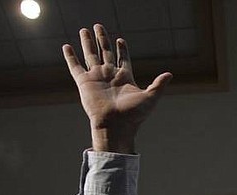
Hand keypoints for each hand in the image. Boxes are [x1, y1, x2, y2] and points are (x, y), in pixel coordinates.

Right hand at [62, 24, 171, 152]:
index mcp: (124, 77)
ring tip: (84, 30)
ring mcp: (96, 78)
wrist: (116, 126)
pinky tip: (66, 46)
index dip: (122, 49)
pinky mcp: (84, 83)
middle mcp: (109, 76)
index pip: (123, 59)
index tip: (120, 40)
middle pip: (105, 52)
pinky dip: (70, 56)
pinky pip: (75, 67)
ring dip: (87, 42)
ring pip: (90, 55)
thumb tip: (169, 74)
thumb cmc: (134, 116)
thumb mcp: (150, 97)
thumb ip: (158, 84)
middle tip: (98, 26)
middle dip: (102, 39)